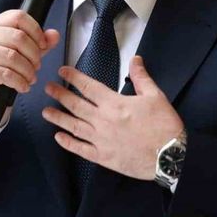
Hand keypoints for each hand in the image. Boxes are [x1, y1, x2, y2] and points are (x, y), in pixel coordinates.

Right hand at [0, 10, 59, 130]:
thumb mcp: (22, 54)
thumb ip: (39, 44)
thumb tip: (54, 35)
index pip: (18, 16)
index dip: (35, 30)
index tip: (43, 45)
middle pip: (18, 37)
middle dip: (33, 55)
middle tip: (37, 66)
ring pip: (12, 57)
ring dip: (27, 70)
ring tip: (30, 78)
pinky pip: (5, 73)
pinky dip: (19, 82)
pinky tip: (22, 86)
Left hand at [42, 56, 183, 179]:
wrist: (170, 156)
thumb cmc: (163, 125)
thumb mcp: (155, 96)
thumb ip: (141, 77)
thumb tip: (135, 59)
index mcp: (114, 103)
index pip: (88, 87)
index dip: (74, 77)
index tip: (62, 71)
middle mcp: (103, 120)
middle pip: (76, 105)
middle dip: (60, 95)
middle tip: (48, 88)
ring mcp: (101, 140)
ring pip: (74, 126)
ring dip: (59, 118)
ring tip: (46, 111)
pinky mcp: (103, 157)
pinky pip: (81, 149)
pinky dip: (68, 143)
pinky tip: (58, 137)